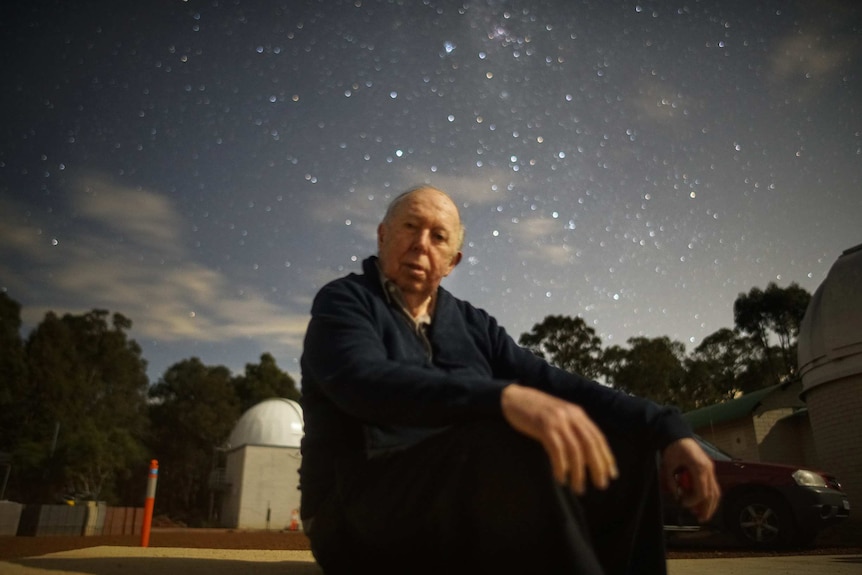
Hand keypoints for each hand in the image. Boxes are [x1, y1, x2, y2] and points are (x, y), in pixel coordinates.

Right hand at [500, 384, 617, 493]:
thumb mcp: (559, 416)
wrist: (513, 398)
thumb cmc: (535, 411)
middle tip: (601, 485)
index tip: (611, 475)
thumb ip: (572, 429)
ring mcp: (557, 420)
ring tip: (579, 488)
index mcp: (578, 413)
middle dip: (597, 466)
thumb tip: (585, 456)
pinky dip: (561, 465)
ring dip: (579, 472)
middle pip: (590, 444)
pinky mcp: (543, 426)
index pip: (598, 437)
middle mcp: (571, 415)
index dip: (606, 456)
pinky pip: (557, 449)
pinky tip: (561, 477)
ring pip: (575, 449)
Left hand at [661, 438, 720, 522]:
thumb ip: (672, 482)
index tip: (683, 504)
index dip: (692, 501)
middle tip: (701, 519)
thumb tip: (677, 496)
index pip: (701, 492)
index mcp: (699, 468)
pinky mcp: (708, 468)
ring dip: (710, 504)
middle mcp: (708, 469)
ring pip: (716, 491)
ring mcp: (710, 468)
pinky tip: (703, 502)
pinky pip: (712, 485)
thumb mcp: (669, 465)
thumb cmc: (672, 447)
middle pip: (712, 494)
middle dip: (707, 508)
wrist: (677, 433)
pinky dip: (709, 496)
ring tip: (703, 514)